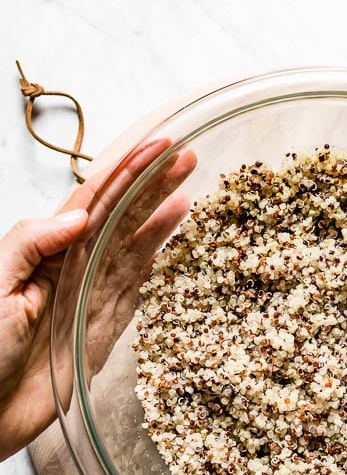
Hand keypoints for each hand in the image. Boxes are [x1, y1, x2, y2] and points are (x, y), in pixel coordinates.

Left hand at [0, 139, 195, 460]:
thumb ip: (31, 244)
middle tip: (185, 157)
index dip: (124, 171)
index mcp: (44, 250)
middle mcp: (71, 267)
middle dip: (150, 184)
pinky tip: (172, 239)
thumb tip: (79, 215)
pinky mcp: (105, 329)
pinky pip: (136, 288)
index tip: (154, 146)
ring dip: (159, 217)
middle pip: (119, 216)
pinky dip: (155, 262)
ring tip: (187, 190)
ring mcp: (91, 296)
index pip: (91, 199)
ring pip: (133, 247)